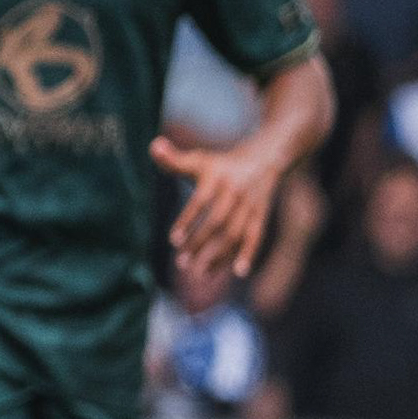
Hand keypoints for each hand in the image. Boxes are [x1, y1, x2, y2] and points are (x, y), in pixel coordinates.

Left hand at [152, 133, 287, 279]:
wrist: (264, 159)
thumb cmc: (220, 165)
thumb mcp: (198, 160)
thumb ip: (173, 158)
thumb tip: (153, 145)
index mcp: (217, 177)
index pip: (201, 201)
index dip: (188, 220)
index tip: (173, 240)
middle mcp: (236, 191)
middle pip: (218, 222)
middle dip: (200, 243)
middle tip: (181, 263)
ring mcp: (250, 205)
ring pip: (235, 233)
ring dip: (219, 254)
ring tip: (200, 273)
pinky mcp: (261, 216)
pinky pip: (256, 236)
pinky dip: (248, 254)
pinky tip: (238, 273)